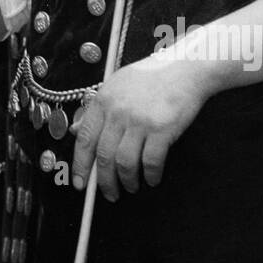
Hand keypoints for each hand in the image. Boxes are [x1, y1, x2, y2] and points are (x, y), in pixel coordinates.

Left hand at [70, 53, 211, 200]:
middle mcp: (118, 112)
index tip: (81, 183)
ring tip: (131, 187)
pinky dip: (150, 175)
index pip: (85, 139)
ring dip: (127, 181)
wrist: (185, 68)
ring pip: (125, 163)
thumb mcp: (116, 86)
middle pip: (103, 156)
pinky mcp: (162, 129)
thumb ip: (97, 110)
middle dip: (104, 181)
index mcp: (103, 100)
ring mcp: (139, 121)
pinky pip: (151, 162)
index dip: (81, 165)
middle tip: (109, 194)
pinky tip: (152, 179)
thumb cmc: (151, 77)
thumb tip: (77, 131)